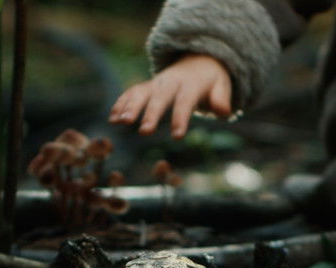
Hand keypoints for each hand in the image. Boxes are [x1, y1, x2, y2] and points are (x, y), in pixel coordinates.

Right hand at [110, 54, 232, 138]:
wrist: (198, 61)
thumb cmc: (211, 80)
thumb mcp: (222, 86)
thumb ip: (222, 99)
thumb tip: (223, 112)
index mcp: (190, 85)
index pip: (185, 102)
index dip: (180, 118)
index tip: (176, 136)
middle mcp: (170, 83)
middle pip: (160, 98)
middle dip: (151, 114)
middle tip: (144, 132)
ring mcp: (156, 84)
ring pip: (141, 93)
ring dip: (130, 107)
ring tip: (120, 122)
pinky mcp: (147, 87)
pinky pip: (132, 92)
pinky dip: (121, 103)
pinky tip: (112, 118)